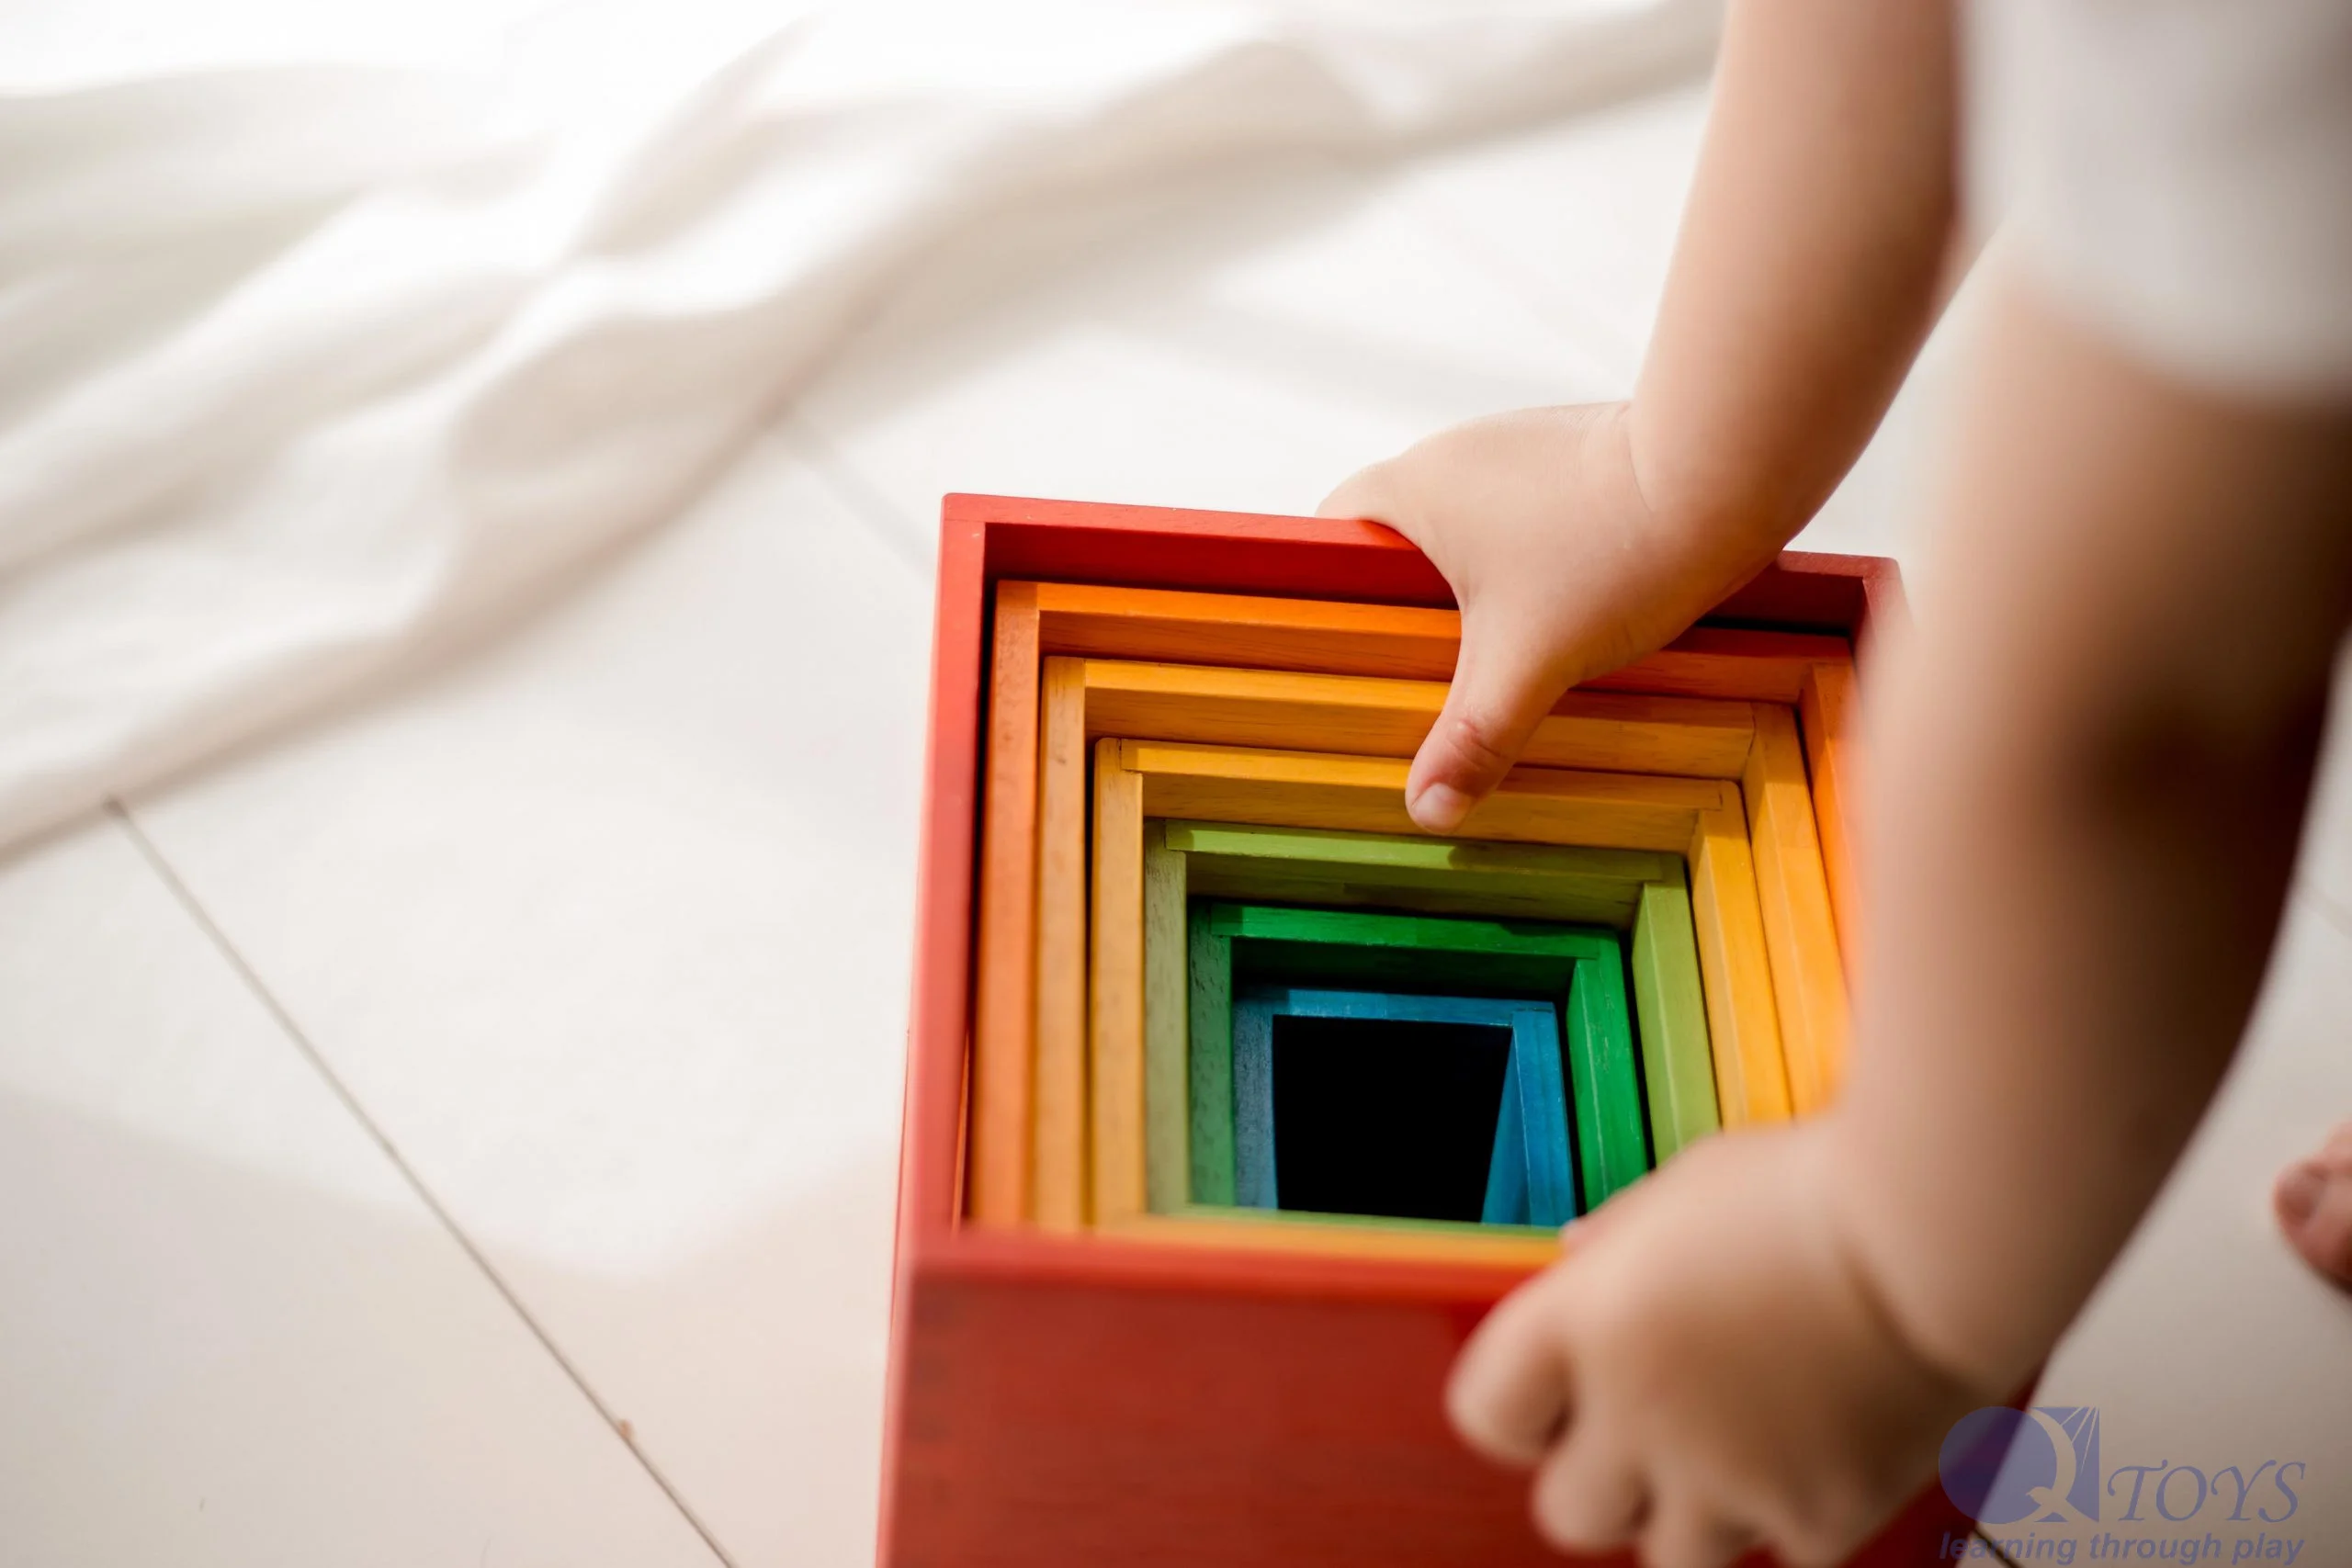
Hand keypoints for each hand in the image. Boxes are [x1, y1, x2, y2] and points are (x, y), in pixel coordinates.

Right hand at [1319, 403, 1779, 833]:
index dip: (1328, 594)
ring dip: (1482, 584)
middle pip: (1402, 540)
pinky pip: (1529, 513)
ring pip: (1472, 528)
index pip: (1328, 534)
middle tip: (1432, 674)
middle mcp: (1455, 452)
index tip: (1353, 652)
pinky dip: (1537, 558)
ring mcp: (1519, 443)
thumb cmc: (1611, 550)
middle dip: (1414, 607)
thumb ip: (1472, 737)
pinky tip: (1573, 602)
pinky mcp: (1577, 450)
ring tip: (1509, 648)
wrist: (1726, 467)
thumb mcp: (1529, 661)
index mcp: (1410, 487)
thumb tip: (1425, 812)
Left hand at [1446, 1123, 1983, 1567]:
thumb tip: (1580, 1253)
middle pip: (1566, 1512)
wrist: (1946, 1229)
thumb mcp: (1688, 1187)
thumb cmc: (1824, 1188)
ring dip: (1694, 1514)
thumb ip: (1622, 1240)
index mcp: (1588, 1321)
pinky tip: (1822, 1447)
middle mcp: (1640, 1410)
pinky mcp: (1819, 1515)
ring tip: (1742, 1447)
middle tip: (1648, 1437)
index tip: (1550, 1396)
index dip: (1519, 1408)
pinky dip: (1797, 1516)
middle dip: (1600, 1481)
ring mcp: (1728, 1474)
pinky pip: (1781, 1552)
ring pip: (1669, 1556)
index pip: (1486, 1413)